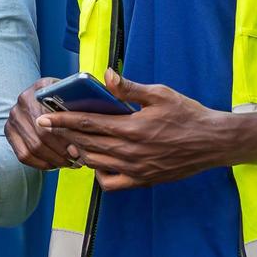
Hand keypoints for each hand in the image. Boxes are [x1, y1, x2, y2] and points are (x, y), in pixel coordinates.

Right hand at [5, 77, 78, 170]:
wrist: (41, 98)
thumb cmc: (64, 98)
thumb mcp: (73, 92)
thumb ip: (82, 99)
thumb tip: (98, 109)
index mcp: (41, 87)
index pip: (52, 117)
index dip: (66, 137)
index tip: (79, 148)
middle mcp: (23, 100)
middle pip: (42, 135)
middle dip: (62, 152)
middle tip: (77, 160)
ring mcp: (14, 116)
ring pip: (33, 148)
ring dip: (54, 160)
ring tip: (69, 163)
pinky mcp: (9, 131)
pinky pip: (24, 155)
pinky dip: (41, 164)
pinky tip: (55, 164)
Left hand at [35, 69, 232, 190]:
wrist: (213, 142)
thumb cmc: (187, 114)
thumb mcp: (159, 94)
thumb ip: (129, 87)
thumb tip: (105, 75)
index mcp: (130, 128)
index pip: (87, 124)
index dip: (62, 121)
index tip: (43, 118)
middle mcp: (129, 152)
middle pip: (85, 143)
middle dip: (63, 134)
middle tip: (47, 127)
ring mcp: (135, 169)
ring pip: (95, 163)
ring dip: (78, 151)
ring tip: (69, 141)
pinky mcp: (142, 180)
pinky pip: (111, 182)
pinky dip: (98, 173)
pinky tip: (97, 161)